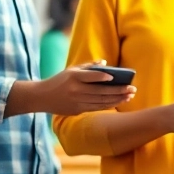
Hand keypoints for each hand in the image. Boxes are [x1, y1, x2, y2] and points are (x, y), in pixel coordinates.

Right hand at [6, 62, 135, 118]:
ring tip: (129, 96)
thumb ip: (88, 66)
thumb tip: (105, 63)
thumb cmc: (59, 80)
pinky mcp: (77, 110)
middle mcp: (75, 90)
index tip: (114, 77)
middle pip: (100, 91)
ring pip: (101, 101)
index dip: (102, 77)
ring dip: (117, 99)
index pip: (90, 76)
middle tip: (132, 89)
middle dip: (118, 91)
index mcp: (73, 77)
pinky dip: (109, 105)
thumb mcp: (71, 70)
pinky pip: (96, 108)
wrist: (42, 97)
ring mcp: (77, 102)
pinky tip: (119, 102)